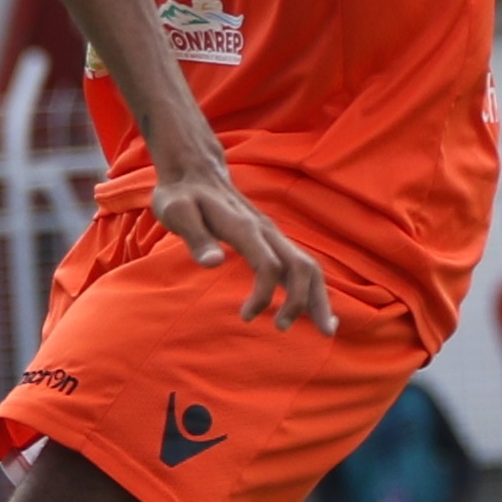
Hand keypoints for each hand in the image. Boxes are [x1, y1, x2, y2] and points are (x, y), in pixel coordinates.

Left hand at [148, 146, 332, 333]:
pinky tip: (315, 311)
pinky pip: (301, 264)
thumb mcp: (176, 212)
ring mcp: (272, 234)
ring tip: (324, 330)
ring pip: (308, 266)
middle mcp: (266, 230)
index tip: (245, 316)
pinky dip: (312, 289)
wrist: (195, 172)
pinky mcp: (271, 239)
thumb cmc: (181, 195)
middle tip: (283, 329)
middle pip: (302, 266)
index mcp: (244, 227)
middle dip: (303, 301)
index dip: (263, 295)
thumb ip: (195, 237)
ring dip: (318, 298)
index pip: (268, 265)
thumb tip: (212, 264)